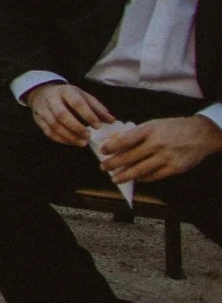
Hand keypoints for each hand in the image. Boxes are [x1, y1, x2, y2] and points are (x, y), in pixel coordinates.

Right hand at [21, 80, 112, 146]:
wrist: (42, 92)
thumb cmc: (68, 96)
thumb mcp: (83, 96)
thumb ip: (97, 108)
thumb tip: (112, 120)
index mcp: (65, 91)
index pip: (76, 102)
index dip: (87, 115)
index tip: (98, 126)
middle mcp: (51, 99)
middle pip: (61, 114)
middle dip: (76, 127)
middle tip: (88, 136)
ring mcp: (43, 109)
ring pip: (54, 125)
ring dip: (69, 136)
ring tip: (82, 142)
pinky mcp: (38, 119)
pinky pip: (48, 132)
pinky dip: (61, 139)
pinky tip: (72, 142)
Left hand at [98, 116, 221, 183]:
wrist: (200, 134)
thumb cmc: (173, 128)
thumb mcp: (154, 124)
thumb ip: (137, 134)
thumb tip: (116, 143)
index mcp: (150, 130)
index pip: (125, 140)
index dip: (112, 147)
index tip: (102, 151)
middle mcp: (157, 144)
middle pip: (129, 157)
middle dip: (113, 164)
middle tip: (103, 167)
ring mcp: (166, 157)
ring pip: (140, 170)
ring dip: (124, 175)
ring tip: (114, 177)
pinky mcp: (174, 168)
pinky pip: (153, 176)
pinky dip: (142, 178)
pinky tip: (135, 178)